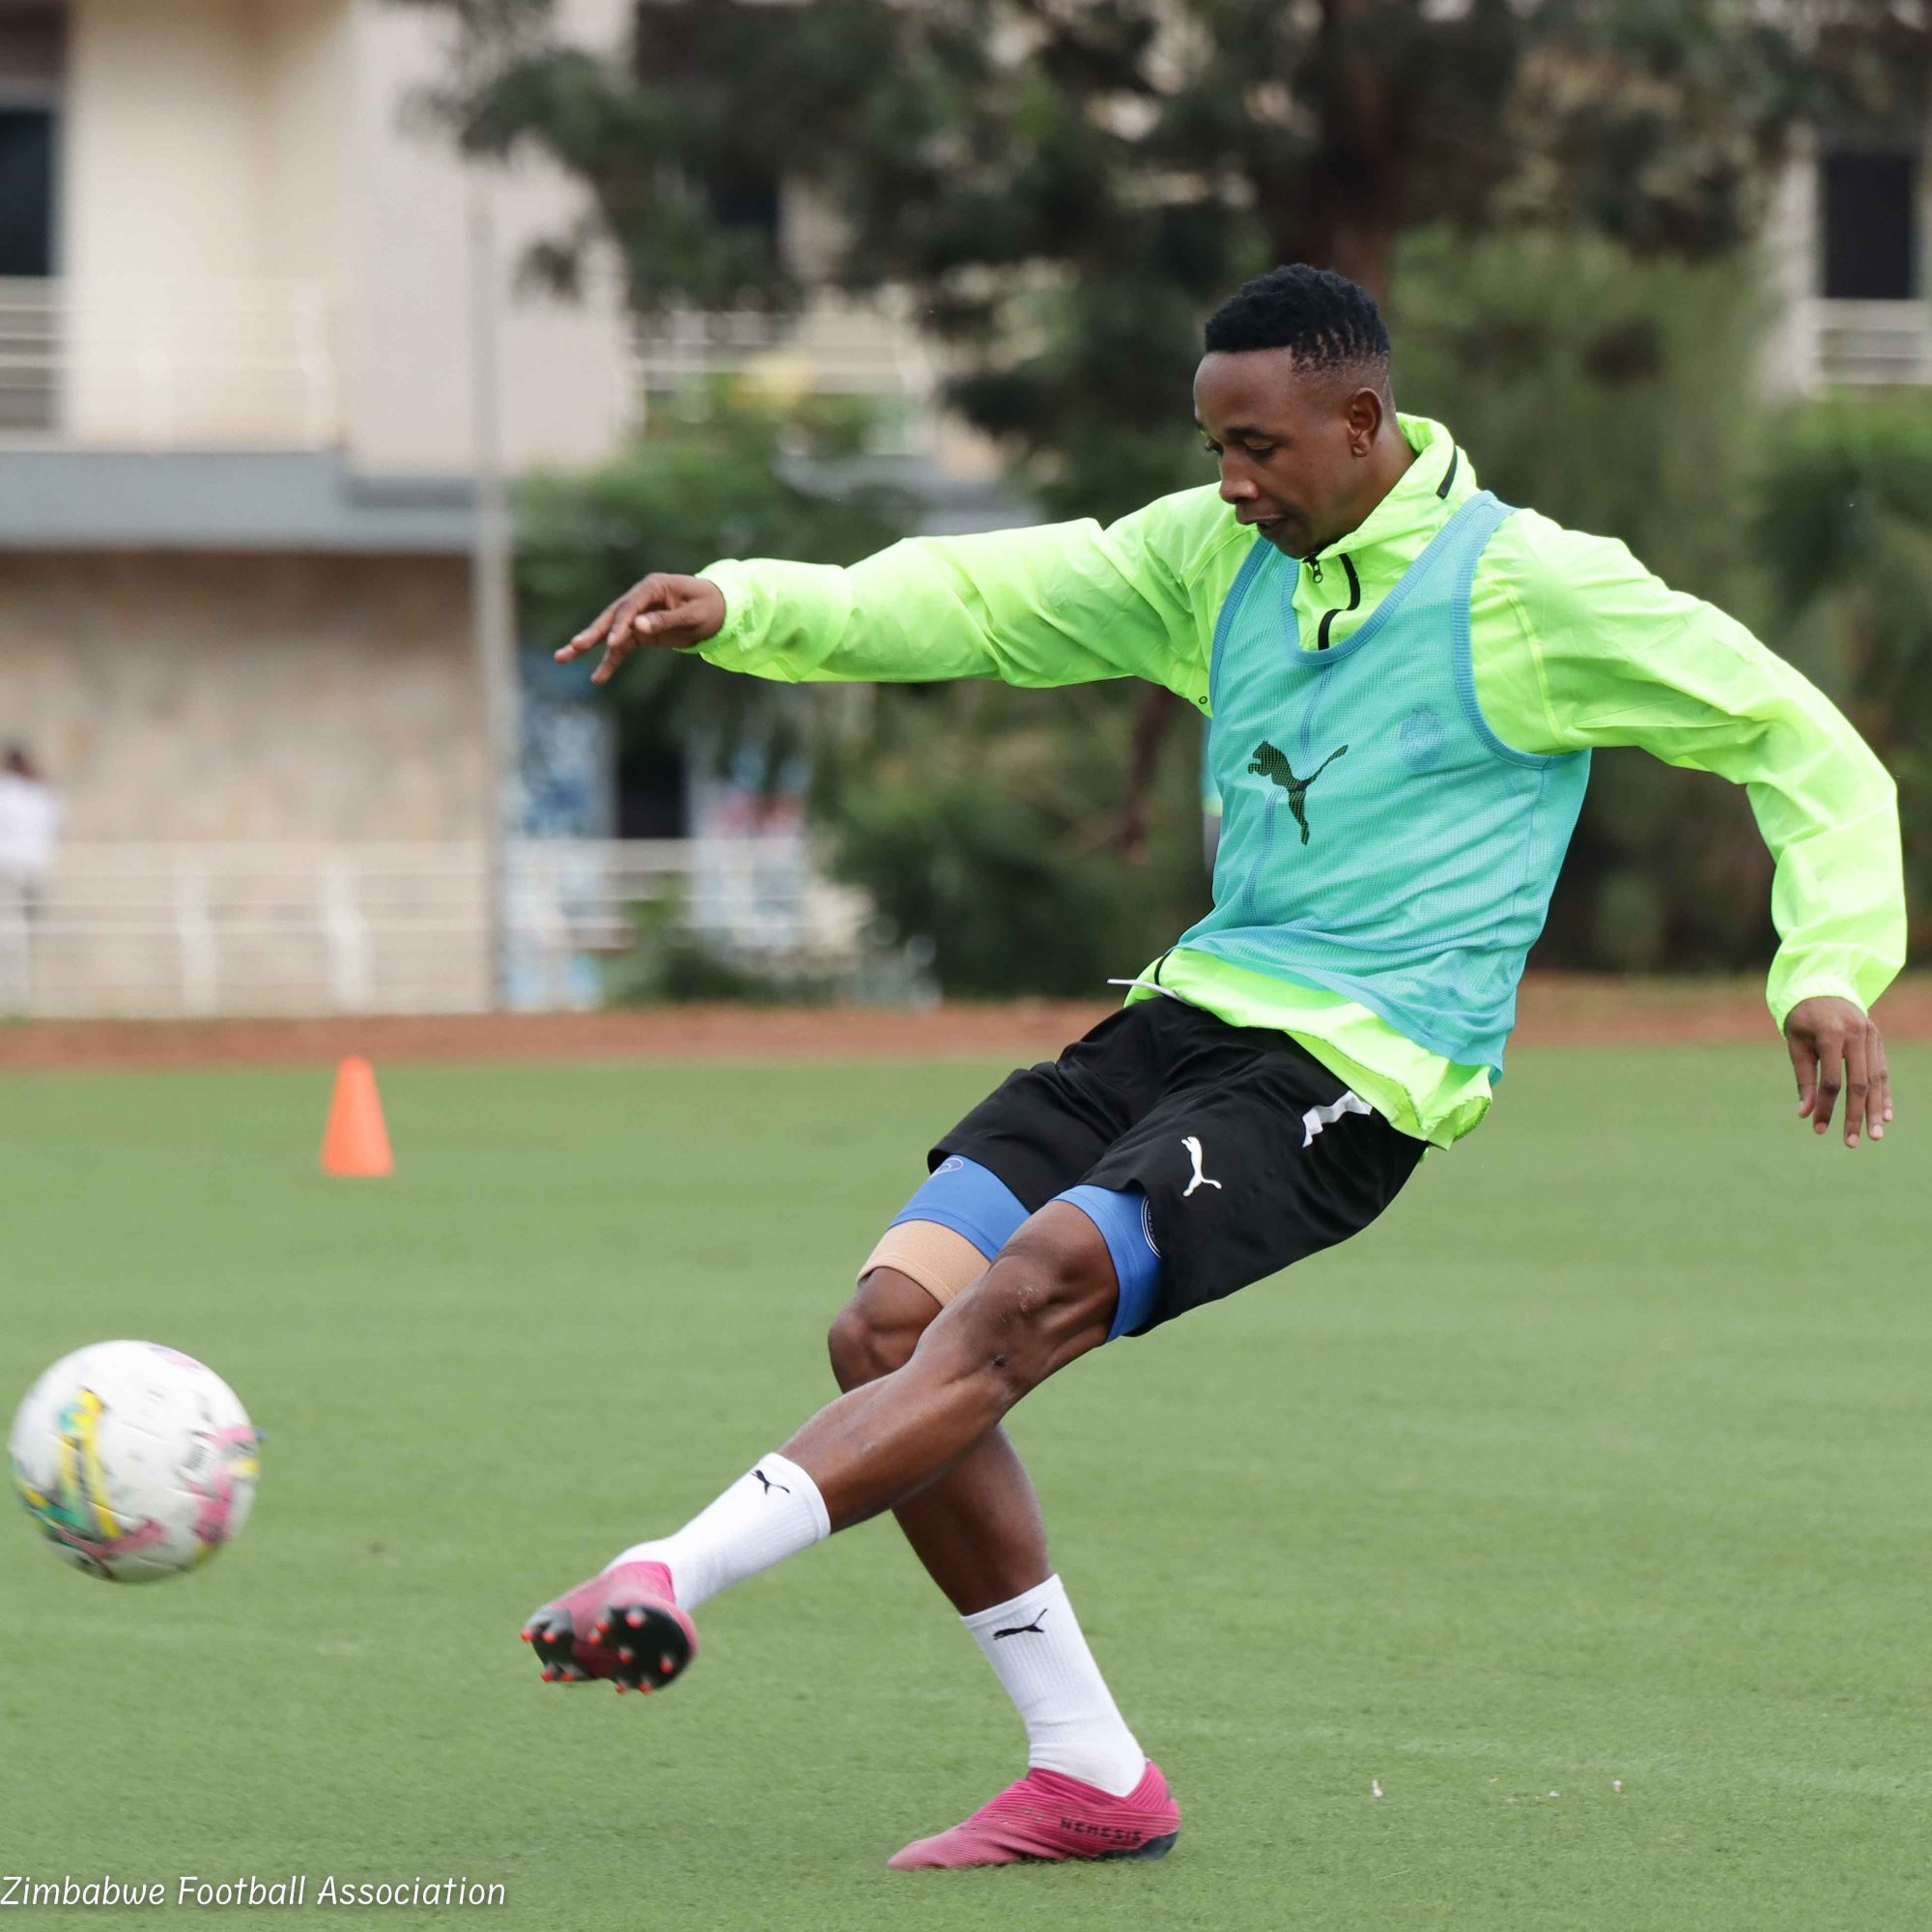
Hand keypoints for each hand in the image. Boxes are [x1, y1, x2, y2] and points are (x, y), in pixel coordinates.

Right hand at [554, 574, 725, 685]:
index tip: (613, 642)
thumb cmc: (709, 607)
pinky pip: (621, 648)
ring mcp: (637, 616)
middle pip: (611, 617)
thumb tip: (639, 627)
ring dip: (588, 646)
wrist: (720, 609)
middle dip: (591, 633)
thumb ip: (666, 620)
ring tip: (562, 658)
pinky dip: (609, 661)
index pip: (630, 606)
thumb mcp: (693, 614)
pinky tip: (597, 679)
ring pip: (609, 633)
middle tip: (575, 646)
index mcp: (652, 586)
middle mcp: (639, 599)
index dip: (621, 624)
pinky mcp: (640, 632)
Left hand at [1784, 995, 1892, 1147]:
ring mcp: (1871, 1037)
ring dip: (1875, 1110)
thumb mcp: (1796, 1045)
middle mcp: (1857, 1035)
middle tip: (1851, 1143)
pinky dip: (1884, 1094)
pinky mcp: (1878, 1040)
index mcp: (1831, 1034)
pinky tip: (1885, 1116)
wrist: (1822, 987)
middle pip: (1859, 1084)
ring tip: (1875, 1136)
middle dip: (1855, 1115)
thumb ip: (1803, 1079)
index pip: (1831, 1080)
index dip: (1825, 1106)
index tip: (1817, 1128)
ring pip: (1876, 1080)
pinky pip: (1883, 1071)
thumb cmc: (1802, 1020)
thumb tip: (1804, 1113)